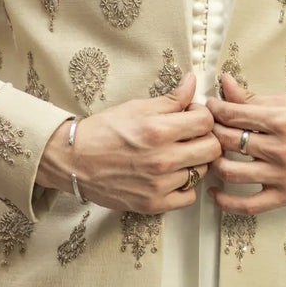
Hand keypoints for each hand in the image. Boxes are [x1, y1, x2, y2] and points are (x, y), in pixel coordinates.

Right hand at [37, 68, 222, 212]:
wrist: (74, 161)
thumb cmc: (103, 131)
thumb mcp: (136, 107)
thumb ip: (170, 99)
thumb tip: (192, 82)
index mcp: (158, 130)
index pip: (206, 121)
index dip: (201, 115)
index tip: (190, 116)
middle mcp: (162, 159)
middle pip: (212, 149)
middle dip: (205, 138)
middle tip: (190, 136)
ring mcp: (159, 185)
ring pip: (201, 172)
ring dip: (194, 161)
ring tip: (177, 155)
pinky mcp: (153, 204)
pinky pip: (189, 197)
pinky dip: (185, 186)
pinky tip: (172, 176)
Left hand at [205, 71, 285, 213]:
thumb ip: (254, 98)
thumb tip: (224, 83)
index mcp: (283, 120)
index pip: (234, 114)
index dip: (215, 109)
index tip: (208, 107)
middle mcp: (281, 148)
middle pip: (229, 141)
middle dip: (210, 132)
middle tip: (205, 130)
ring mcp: (282, 175)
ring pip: (231, 172)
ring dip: (212, 163)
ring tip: (208, 155)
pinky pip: (248, 205)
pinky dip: (226, 202)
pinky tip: (214, 193)